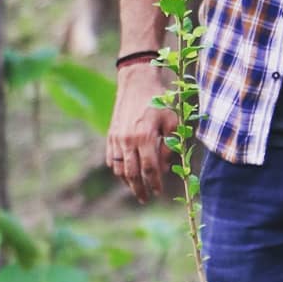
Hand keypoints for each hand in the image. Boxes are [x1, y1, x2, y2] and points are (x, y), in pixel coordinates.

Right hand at [104, 64, 178, 204]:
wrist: (136, 82)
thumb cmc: (158, 101)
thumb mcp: (172, 120)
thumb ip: (170, 145)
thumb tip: (166, 166)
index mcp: (144, 137)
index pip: (150, 168)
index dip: (155, 183)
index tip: (159, 193)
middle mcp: (128, 140)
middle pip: (132, 174)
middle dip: (140, 189)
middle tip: (146, 199)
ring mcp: (116, 138)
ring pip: (119, 169)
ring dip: (128, 182)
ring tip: (137, 190)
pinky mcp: (110, 135)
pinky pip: (111, 159)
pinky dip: (118, 170)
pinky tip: (126, 175)